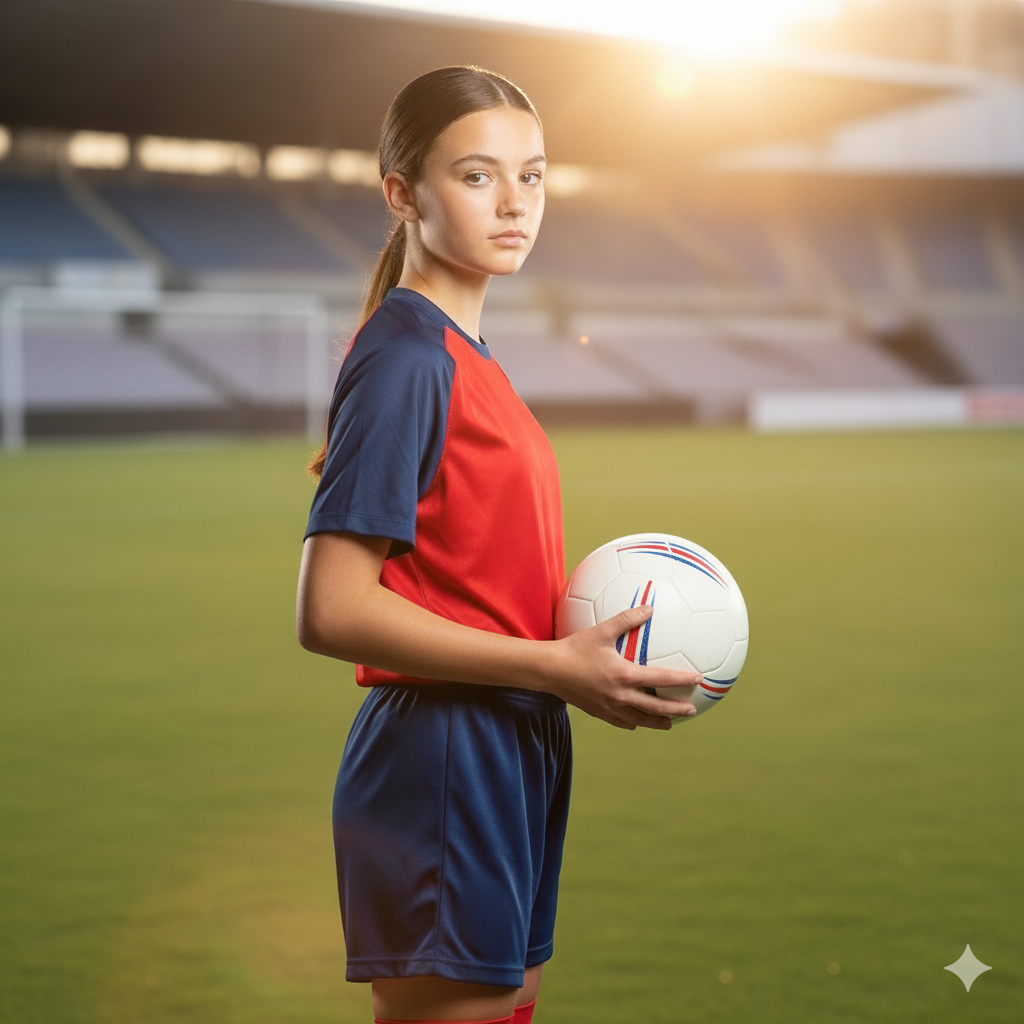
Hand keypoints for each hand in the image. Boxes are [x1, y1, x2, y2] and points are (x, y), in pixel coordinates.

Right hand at [547, 606, 701, 730]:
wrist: (548, 670)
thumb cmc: (574, 648)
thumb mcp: (601, 631)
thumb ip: (627, 619)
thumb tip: (649, 607)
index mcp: (624, 675)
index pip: (661, 680)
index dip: (681, 680)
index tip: (697, 679)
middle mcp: (620, 695)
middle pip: (655, 708)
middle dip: (676, 711)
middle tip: (691, 710)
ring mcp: (609, 707)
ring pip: (640, 720)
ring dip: (658, 722)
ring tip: (670, 724)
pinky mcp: (598, 712)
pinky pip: (621, 722)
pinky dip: (633, 723)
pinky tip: (638, 723)